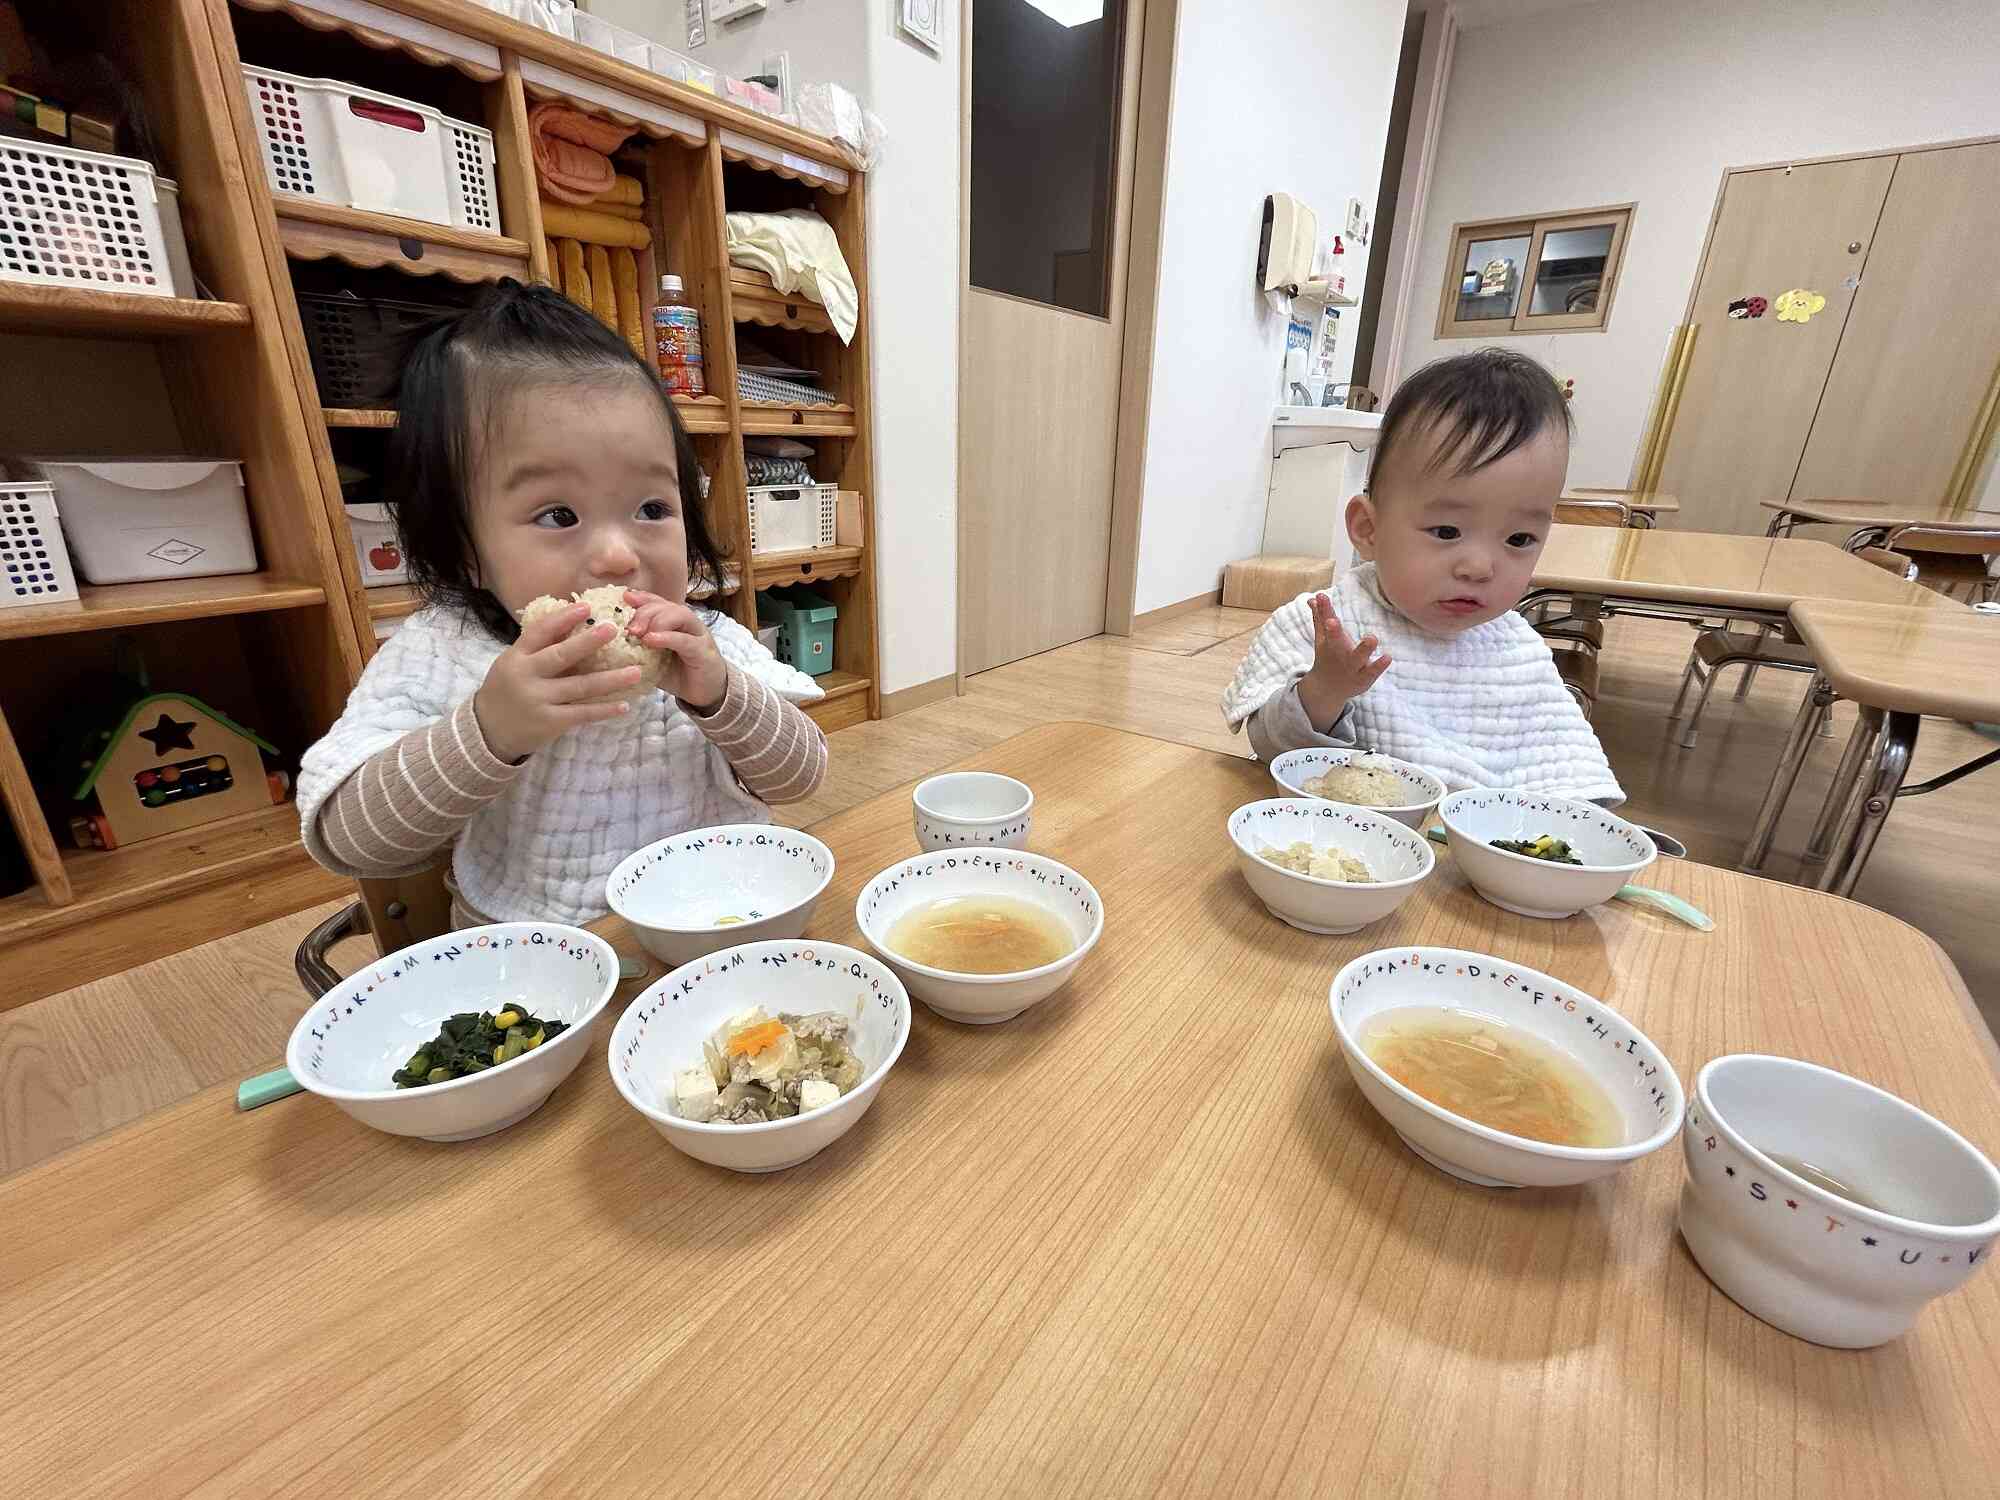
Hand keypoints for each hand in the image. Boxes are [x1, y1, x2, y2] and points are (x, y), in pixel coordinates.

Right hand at [474, 603, 638, 761]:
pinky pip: (582, 714)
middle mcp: (526, 676)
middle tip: (614, 628)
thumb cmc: (507, 689)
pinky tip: (624, 705)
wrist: (488, 730)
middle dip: (588, 642)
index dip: (563, 618)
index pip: (540, 632)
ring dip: (610, 679)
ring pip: (579, 686)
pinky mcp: (550, 722)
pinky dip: (604, 710)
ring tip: (636, 671)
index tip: (586, 606)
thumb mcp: (514, 663)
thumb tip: (571, 620)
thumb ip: (539, 647)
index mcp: (517, 656)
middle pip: (561, 656)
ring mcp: (538, 700)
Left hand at [625, 590, 727, 712]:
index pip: (658, 602)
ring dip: (657, 621)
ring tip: (638, 633)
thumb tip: (608, 646)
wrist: (706, 694)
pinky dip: (668, 637)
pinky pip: (685, 640)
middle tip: (628, 627)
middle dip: (644, 611)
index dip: (641, 597)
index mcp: (674, 622)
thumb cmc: (678, 674)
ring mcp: (697, 635)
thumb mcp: (652, 659)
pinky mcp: (703, 652)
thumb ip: (637, 649)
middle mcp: (687, 624)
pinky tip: (652, 640)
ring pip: (679, 615)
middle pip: (666, 605)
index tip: (623, 598)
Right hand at [1296, 592, 1389, 731]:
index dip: (1324, 610)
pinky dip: (1378, 666)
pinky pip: (1371, 672)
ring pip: (1357, 658)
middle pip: (1335, 641)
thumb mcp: (1323, 640)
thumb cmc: (1328, 657)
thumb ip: (1320, 618)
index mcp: (1328, 642)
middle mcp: (1338, 653)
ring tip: (1372, 637)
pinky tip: (1387, 657)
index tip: (1321, 596)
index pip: (1326, 624)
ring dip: (1364, 649)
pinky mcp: (1363, 678)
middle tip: (1332, 621)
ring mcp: (1350, 667)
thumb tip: (1313, 598)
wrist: (1327, 689)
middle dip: (1333, 631)